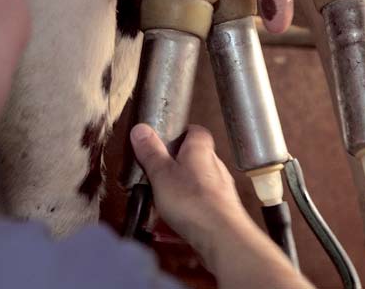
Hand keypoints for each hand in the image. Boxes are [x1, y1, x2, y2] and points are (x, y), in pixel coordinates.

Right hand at [129, 123, 249, 259]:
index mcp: (200, 149)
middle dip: (180, 162)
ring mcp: (222, 186)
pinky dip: (194, 204)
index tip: (166, 140)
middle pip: (198, 155)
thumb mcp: (161, 173)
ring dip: (187, 184)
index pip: (196, 131)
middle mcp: (215, 163)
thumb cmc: (191, 200)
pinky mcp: (224, 207)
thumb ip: (151, 152)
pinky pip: (206, 199)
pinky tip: (181, 215)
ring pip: (202, 178)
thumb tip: (140, 129)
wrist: (220, 234)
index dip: (182, 133)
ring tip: (167, 196)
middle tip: (160, 170)